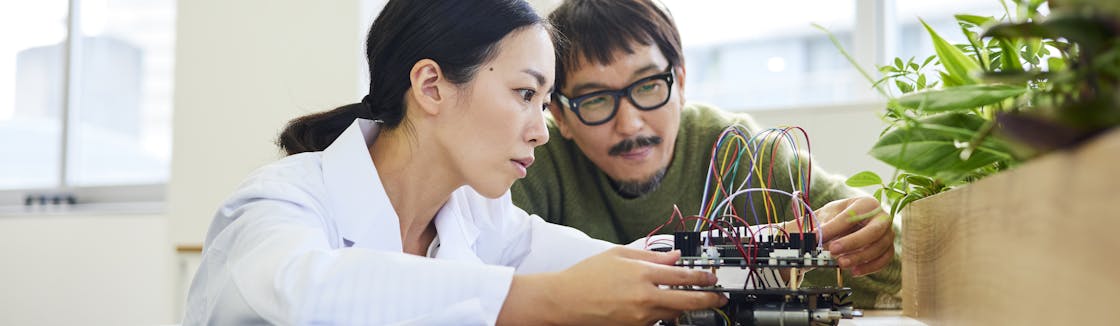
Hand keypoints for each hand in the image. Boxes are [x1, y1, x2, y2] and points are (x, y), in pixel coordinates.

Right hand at [499, 246, 726, 324]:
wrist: (565, 301)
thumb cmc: (587, 276)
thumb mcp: (618, 255)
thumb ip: (650, 255)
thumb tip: (674, 256)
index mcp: (643, 273)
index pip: (684, 275)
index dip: (704, 277)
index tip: (713, 277)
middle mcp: (645, 296)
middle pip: (688, 300)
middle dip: (709, 299)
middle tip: (719, 297)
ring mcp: (641, 316)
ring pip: (674, 313)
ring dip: (684, 306)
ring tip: (688, 299)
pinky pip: (657, 321)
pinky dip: (663, 313)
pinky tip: (661, 306)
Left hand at [812, 196, 894, 275]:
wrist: (849, 224)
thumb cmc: (839, 216)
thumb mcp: (829, 215)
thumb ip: (824, 226)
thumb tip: (812, 237)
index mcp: (866, 204)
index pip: (851, 217)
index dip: (833, 228)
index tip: (816, 237)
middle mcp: (882, 217)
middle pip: (872, 231)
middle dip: (852, 242)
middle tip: (832, 250)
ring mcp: (888, 233)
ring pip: (879, 247)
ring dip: (860, 257)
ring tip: (841, 263)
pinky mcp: (889, 248)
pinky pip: (884, 259)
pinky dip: (870, 267)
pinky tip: (854, 271)